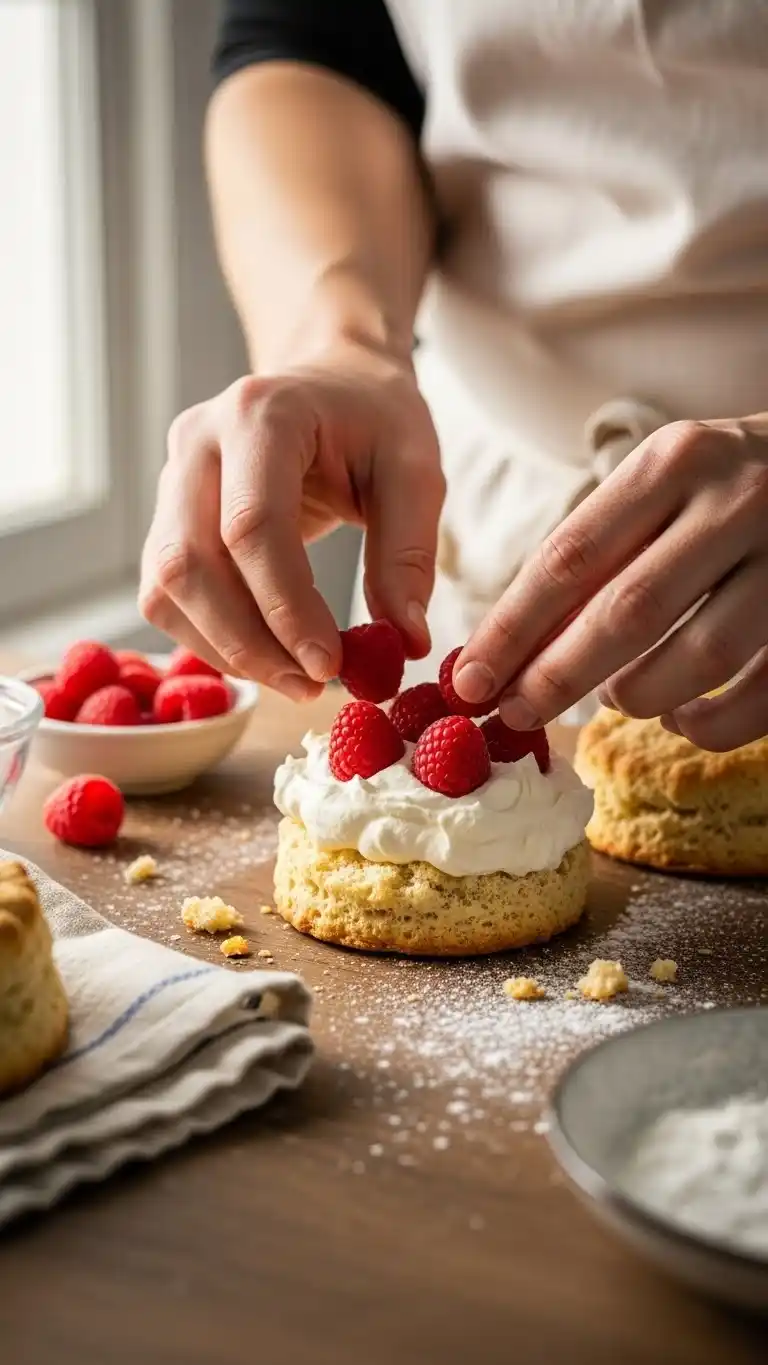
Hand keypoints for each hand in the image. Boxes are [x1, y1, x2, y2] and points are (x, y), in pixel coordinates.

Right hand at [140, 347, 443, 698]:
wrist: (333, 381)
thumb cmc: (376, 420)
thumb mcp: (415, 470)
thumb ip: (409, 554)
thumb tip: (405, 643)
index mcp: (260, 415)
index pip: (251, 526)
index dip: (284, 606)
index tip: (329, 663)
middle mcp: (197, 442)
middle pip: (190, 563)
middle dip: (248, 641)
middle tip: (311, 684)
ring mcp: (170, 478)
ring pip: (165, 586)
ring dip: (224, 648)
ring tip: (294, 678)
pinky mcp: (166, 517)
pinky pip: (165, 594)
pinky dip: (209, 638)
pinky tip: (264, 655)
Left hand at [455, 417, 767, 750]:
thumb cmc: (724, 486)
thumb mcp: (660, 486)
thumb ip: (596, 553)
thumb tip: (508, 652)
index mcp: (675, 462)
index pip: (572, 557)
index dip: (512, 629)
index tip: (468, 680)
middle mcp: (737, 502)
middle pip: (628, 612)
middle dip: (558, 676)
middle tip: (515, 713)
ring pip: (698, 658)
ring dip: (637, 694)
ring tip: (615, 696)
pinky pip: (758, 696)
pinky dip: (709, 724)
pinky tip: (682, 717)